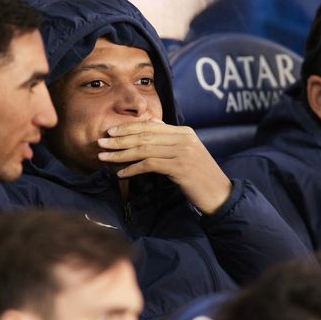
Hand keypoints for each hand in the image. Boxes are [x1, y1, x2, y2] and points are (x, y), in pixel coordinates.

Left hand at [97, 120, 231, 213]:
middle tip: (101, 143)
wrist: (219, 194)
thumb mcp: (186, 153)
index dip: (128, 128)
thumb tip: (150, 125)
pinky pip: (150, 165)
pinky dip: (132, 169)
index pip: (150, 125)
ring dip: (121, 154)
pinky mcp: (180, 167)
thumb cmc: (199, 176)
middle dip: (120, 139)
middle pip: (144, 135)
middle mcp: (183, 138)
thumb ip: (169, 139)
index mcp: (184, 132)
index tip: (110, 132)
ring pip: (144, 149)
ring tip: (104, 158)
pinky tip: (121, 174)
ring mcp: (183, 152)